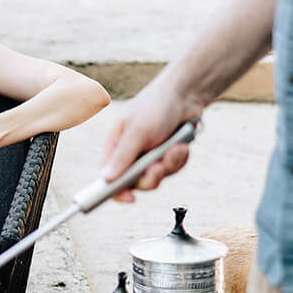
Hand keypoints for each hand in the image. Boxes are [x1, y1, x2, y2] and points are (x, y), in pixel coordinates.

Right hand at [100, 73, 199, 202]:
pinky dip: (179, 159)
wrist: (186, 94)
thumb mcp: (137, 131)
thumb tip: (106, 178)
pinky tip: (181, 145)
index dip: (115, 190)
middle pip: (136, 182)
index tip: (130, 198)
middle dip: (151, 177)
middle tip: (159, 167)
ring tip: (175, 147)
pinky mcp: (166, 156)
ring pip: (157, 177)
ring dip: (169, 165)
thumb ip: (123, 156)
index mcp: (115, 145)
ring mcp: (149, 156)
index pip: (108, 176)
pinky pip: (171, 169)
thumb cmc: (156, 106)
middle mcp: (130, 153)